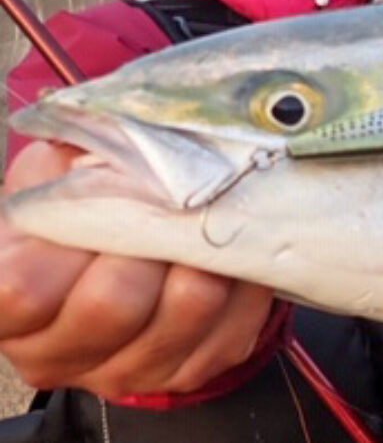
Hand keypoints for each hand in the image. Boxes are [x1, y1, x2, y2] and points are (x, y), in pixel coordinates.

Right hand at [0, 141, 274, 397]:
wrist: (123, 253)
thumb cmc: (84, 205)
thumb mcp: (57, 171)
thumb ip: (72, 156)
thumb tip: (119, 127)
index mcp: (12, 304)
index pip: (23, 289)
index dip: (70, 237)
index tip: (95, 199)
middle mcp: (61, 350)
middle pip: (113, 303)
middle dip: (149, 242)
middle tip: (168, 204)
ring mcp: (127, 370)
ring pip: (186, 311)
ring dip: (206, 256)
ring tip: (205, 222)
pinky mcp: (190, 371)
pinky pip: (233, 327)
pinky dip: (243, 282)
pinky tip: (233, 254)